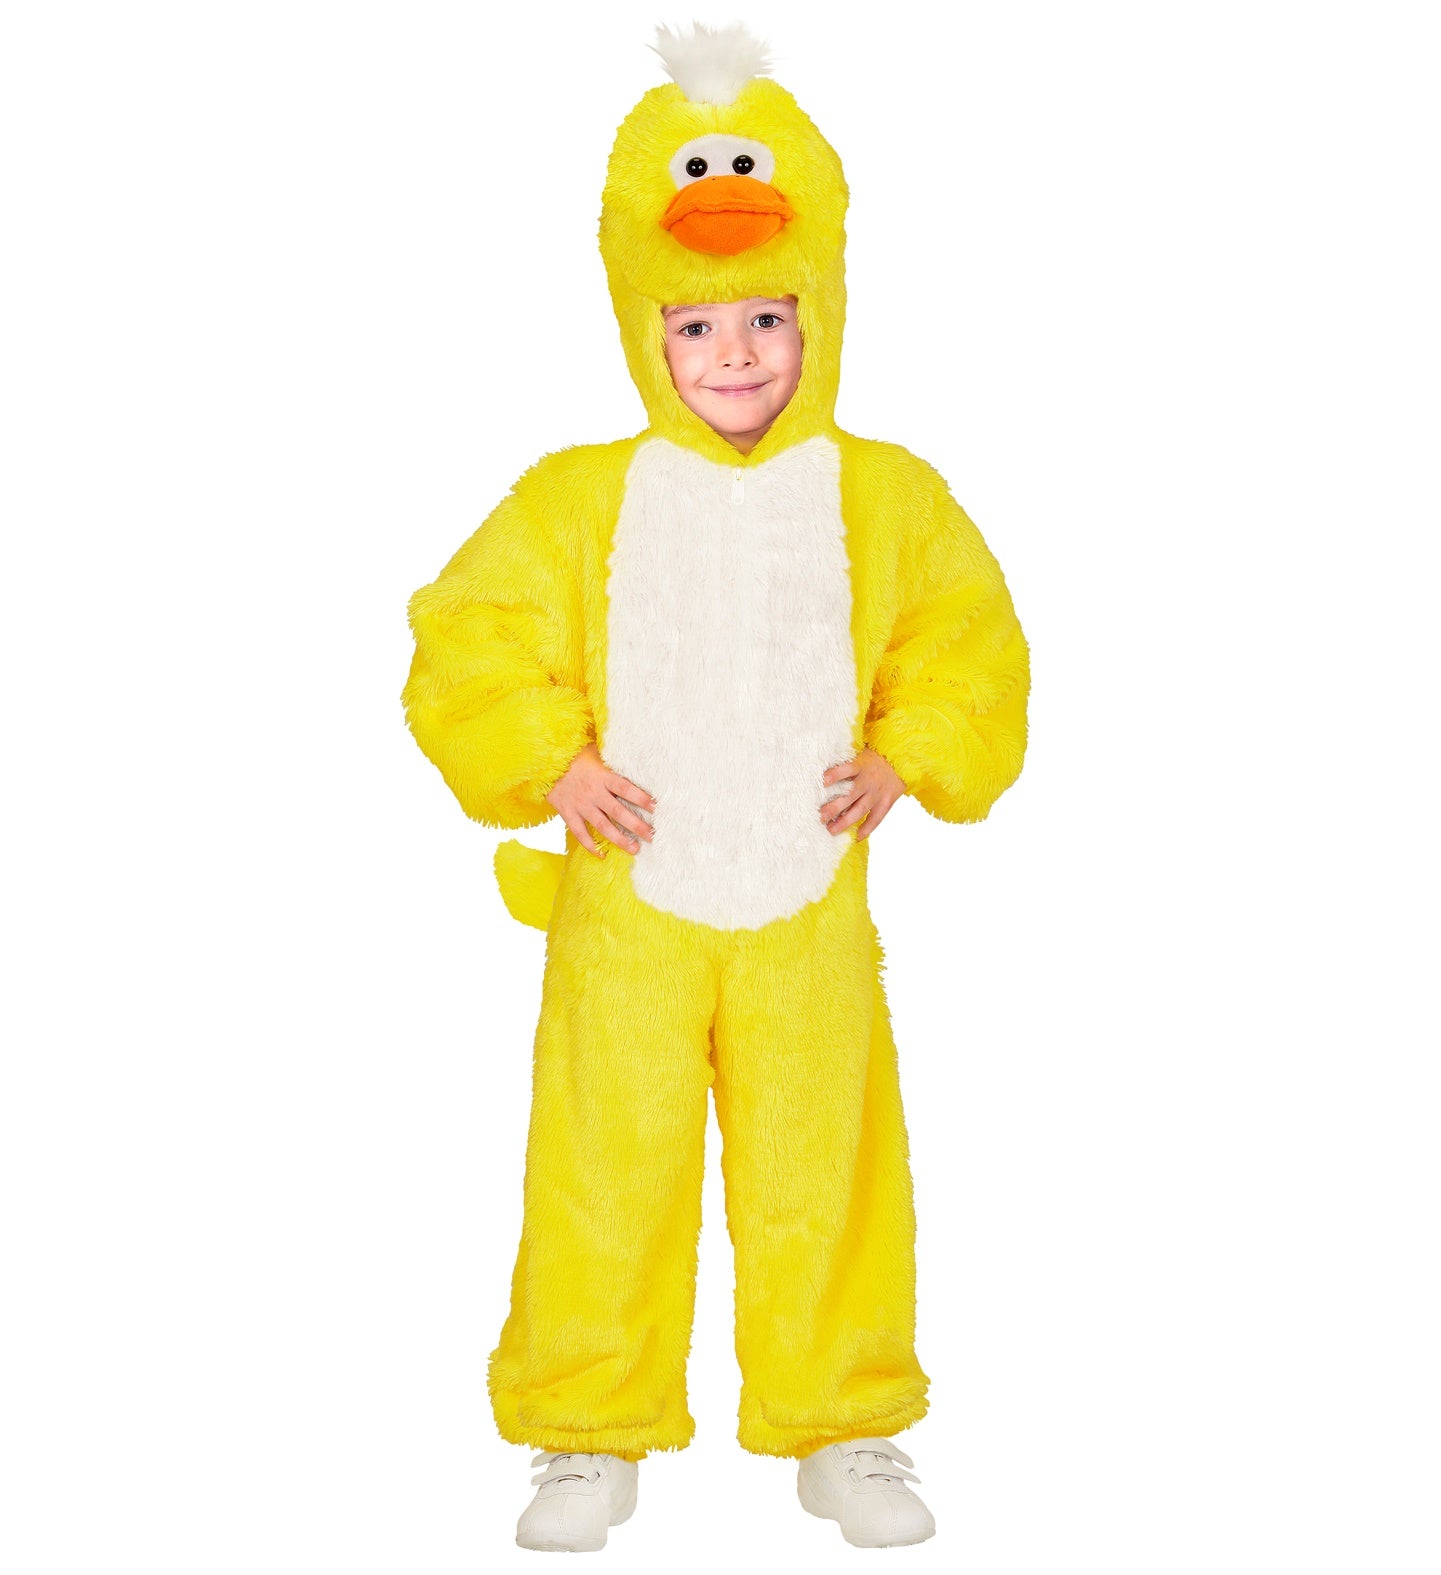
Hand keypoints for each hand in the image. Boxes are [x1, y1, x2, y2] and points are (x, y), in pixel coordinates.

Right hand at [546, 743, 656, 857]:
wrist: (544, 763)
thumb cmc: (573, 755)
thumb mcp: (595, 751)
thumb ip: (612, 757)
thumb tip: (632, 751)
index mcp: (602, 776)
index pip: (626, 789)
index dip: (642, 798)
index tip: (657, 807)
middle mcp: (593, 793)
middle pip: (619, 812)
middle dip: (637, 825)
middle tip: (653, 835)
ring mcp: (581, 805)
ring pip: (603, 826)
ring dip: (619, 839)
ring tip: (635, 849)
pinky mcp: (568, 813)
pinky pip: (580, 833)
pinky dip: (590, 845)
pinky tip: (602, 854)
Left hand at [820, 747, 906, 840]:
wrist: (903, 761)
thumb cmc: (875, 757)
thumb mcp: (861, 754)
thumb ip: (846, 762)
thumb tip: (823, 769)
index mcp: (861, 765)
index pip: (847, 769)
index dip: (835, 775)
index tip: (823, 781)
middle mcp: (869, 780)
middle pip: (850, 795)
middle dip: (834, 807)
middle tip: (820, 816)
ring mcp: (877, 793)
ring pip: (860, 810)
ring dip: (845, 821)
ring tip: (831, 830)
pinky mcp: (886, 802)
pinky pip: (876, 818)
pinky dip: (867, 828)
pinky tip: (857, 836)